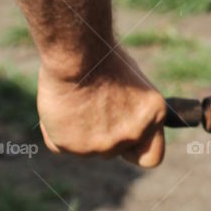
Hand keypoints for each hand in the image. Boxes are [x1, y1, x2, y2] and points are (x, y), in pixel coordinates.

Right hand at [37, 48, 166, 167]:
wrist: (76, 53)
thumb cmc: (103, 56)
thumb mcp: (132, 81)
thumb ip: (133, 109)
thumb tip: (125, 122)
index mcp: (154, 117)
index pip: (151, 157)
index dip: (137, 148)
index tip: (125, 135)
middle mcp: (130, 136)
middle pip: (114, 150)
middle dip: (103, 132)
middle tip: (91, 102)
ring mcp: (100, 145)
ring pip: (86, 148)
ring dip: (79, 130)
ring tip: (75, 98)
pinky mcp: (69, 146)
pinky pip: (60, 143)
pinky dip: (56, 128)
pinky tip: (59, 104)